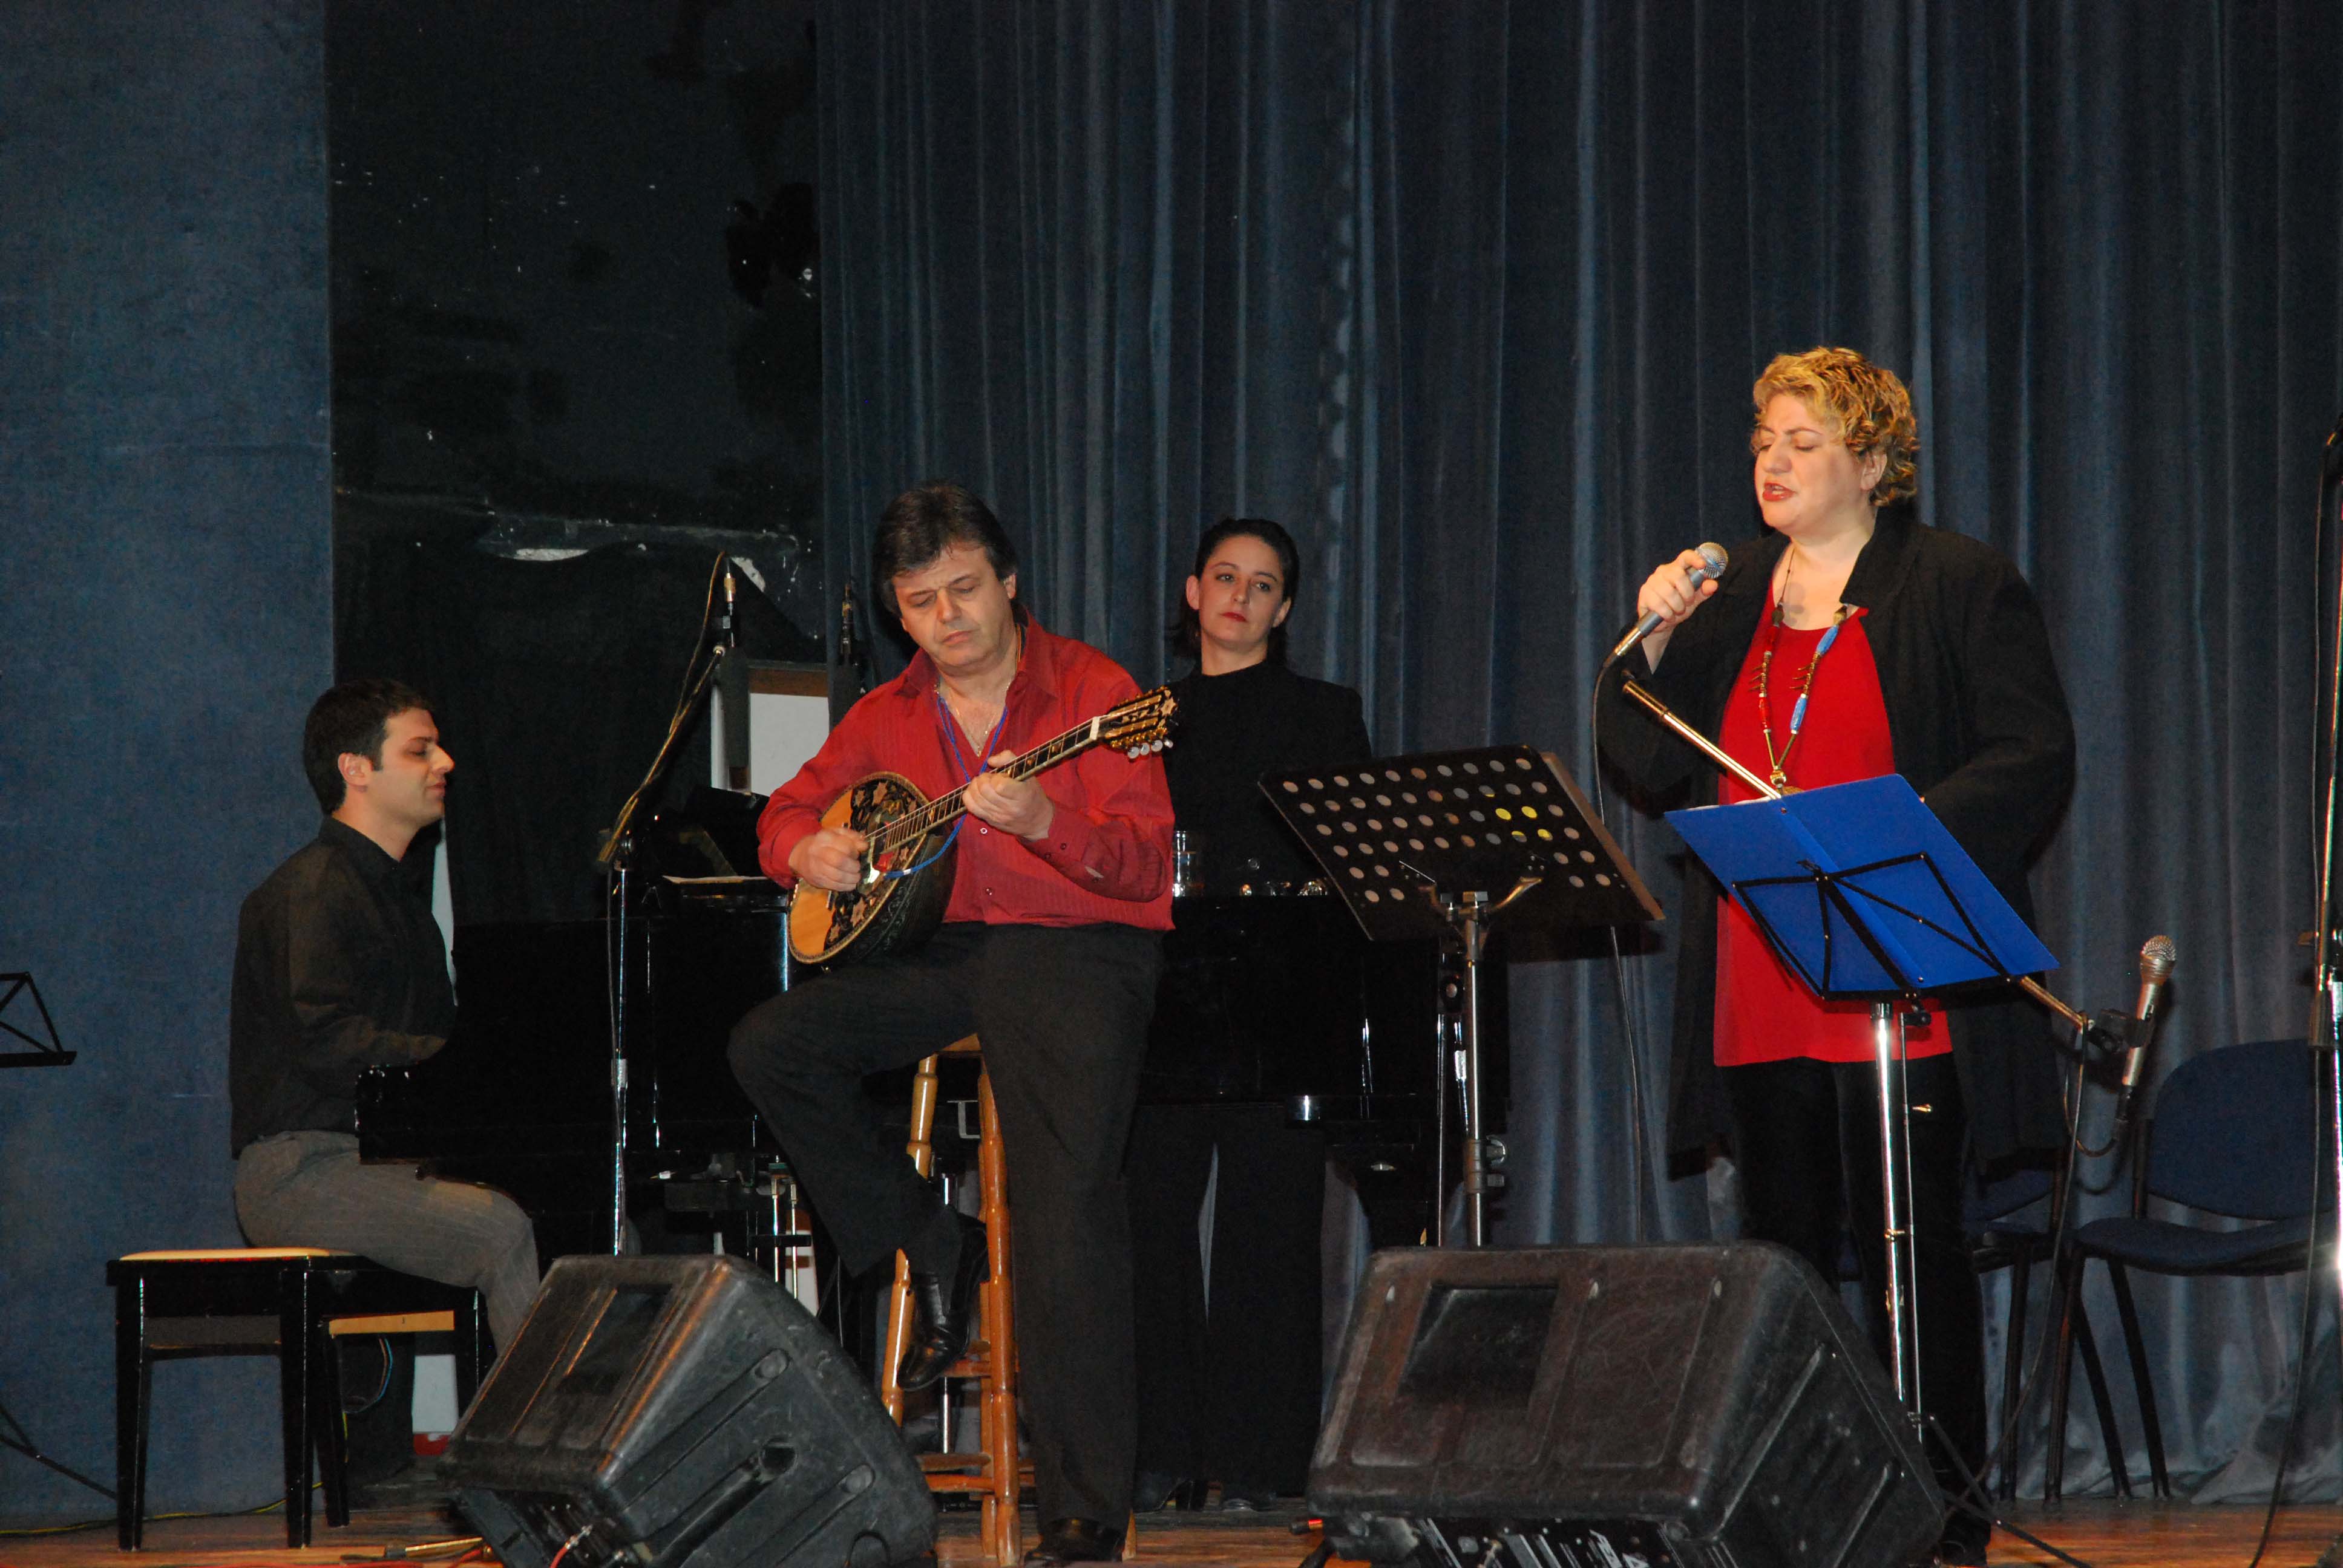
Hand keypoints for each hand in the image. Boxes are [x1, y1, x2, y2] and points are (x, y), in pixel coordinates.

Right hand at [789, 825, 868, 891]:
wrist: (802, 855)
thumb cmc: (824, 844)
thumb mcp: (837, 834)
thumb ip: (852, 837)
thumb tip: (864, 846)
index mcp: (824, 838)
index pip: (844, 846)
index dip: (854, 852)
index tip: (857, 854)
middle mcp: (817, 852)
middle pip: (839, 861)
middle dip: (853, 866)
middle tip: (858, 867)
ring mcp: (815, 867)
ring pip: (837, 876)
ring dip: (852, 878)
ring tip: (856, 876)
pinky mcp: (816, 880)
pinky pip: (833, 886)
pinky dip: (846, 886)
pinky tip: (851, 884)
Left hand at [963, 753, 1054, 838]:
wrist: (1037, 820)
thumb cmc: (1032, 793)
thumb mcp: (1027, 772)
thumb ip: (1009, 758)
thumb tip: (990, 760)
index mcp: (1022, 795)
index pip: (1000, 786)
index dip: (996, 777)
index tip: (1001, 776)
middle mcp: (1010, 809)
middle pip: (985, 791)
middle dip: (983, 779)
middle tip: (989, 777)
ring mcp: (999, 817)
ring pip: (976, 799)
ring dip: (975, 786)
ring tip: (982, 783)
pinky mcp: (991, 821)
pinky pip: (972, 808)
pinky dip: (969, 797)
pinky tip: (974, 792)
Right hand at [1634, 548, 1721, 666]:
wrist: (1661, 623)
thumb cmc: (1677, 607)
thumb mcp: (1694, 600)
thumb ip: (1703, 591)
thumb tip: (1713, 584)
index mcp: (1677, 569)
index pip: (1685, 557)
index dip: (1694, 559)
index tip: (1703, 565)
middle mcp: (1663, 572)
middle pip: (1678, 575)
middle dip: (1687, 593)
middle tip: (1688, 602)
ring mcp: (1652, 582)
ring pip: (1669, 592)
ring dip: (1677, 606)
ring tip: (1677, 611)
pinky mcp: (1644, 594)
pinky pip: (1659, 604)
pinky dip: (1667, 613)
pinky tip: (1668, 616)